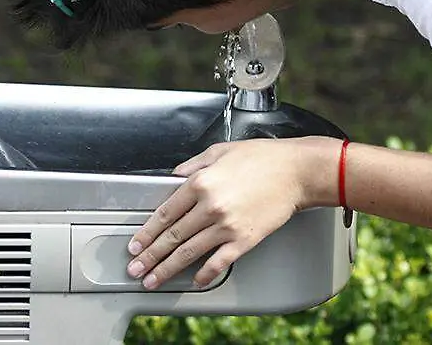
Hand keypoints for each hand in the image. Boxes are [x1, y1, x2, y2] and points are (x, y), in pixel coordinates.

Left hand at [125, 136, 338, 289]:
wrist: (296, 171)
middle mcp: (210, 205)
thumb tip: (173, 177)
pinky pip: (219, 261)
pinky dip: (205, 274)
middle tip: (135, 268)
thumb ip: (193, 165)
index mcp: (200, 182)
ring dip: (167, 269)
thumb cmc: (262, 158)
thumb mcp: (220, 151)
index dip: (147, 232)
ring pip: (189, 252)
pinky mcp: (245, 239)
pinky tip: (195, 280)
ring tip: (153, 279)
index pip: (165, 213)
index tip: (136, 244)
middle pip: (172, 236)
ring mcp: (227, 225)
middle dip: (150, 256)